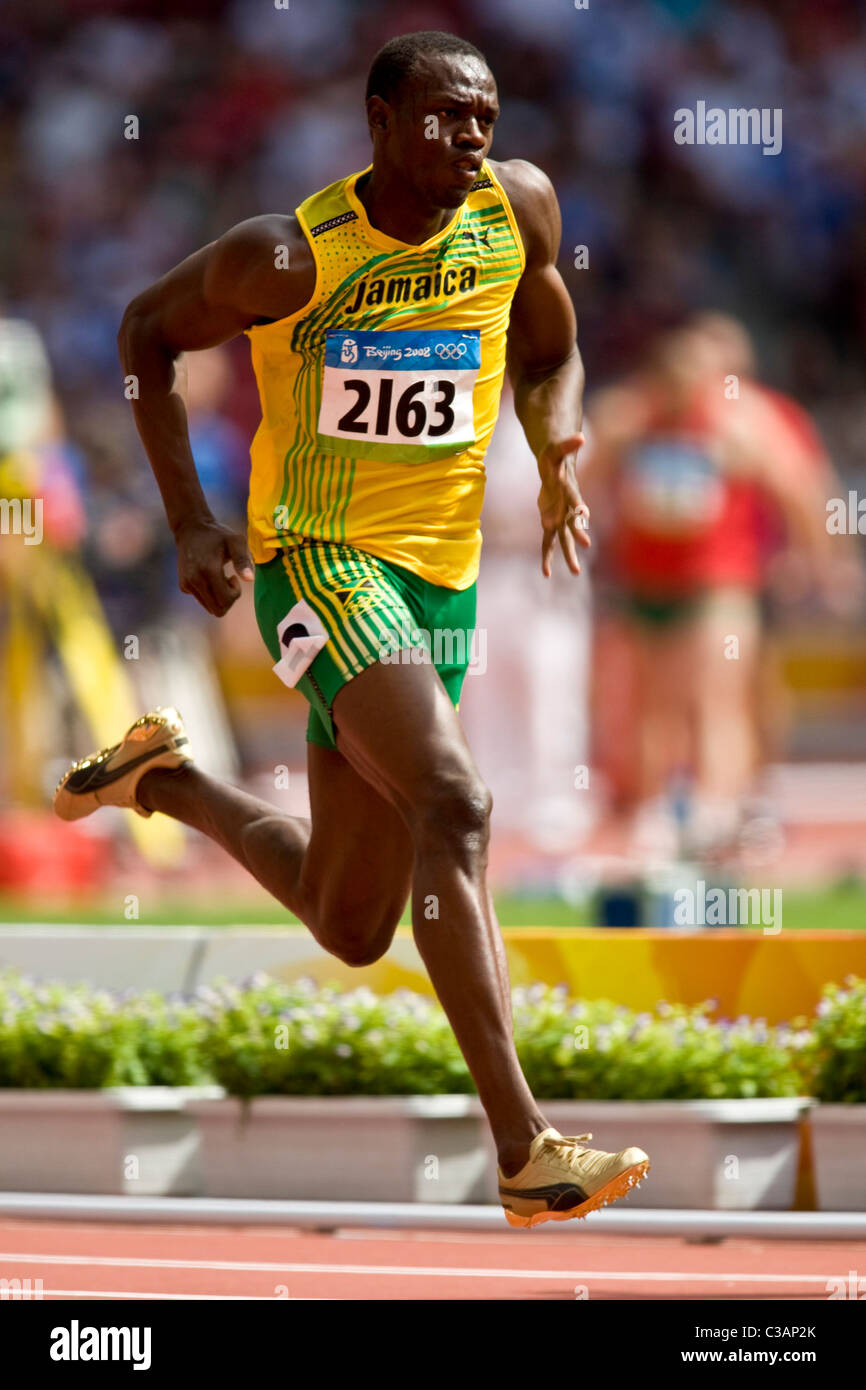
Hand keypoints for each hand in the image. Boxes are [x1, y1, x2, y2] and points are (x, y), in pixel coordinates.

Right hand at [174, 517, 253, 615]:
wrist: (191, 529)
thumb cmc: (218, 534)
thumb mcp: (235, 541)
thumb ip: (243, 560)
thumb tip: (250, 579)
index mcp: (208, 570)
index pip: (225, 600)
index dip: (235, 594)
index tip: (234, 577)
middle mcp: (195, 580)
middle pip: (218, 610)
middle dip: (228, 599)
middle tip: (228, 580)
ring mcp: (187, 584)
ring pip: (209, 607)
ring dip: (219, 597)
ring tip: (219, 577)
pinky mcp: (183, 586)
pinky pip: (201, 600)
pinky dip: (209, 593)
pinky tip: (209, 576)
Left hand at [537, 434, 590, 576]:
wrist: (555, 467)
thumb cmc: (555, 456)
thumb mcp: (557, 448)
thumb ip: (567, 444)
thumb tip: (581, 436)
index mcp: (569, 491)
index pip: (575, 500)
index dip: (579, 507)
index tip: (585, 516)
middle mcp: (567, 508)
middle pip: (573, 523)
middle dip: (578, 534)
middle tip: (586, 545)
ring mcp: (559, 517)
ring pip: (564, 539)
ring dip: (569, 555)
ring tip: (575, 572)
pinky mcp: (550, 522)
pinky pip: (548, 542)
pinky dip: (547, 556)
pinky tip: (546, 573)